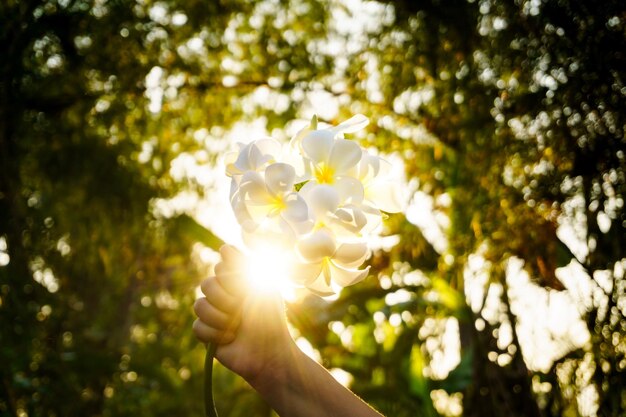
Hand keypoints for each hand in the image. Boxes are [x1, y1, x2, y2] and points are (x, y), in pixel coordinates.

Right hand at [193, 245, 295, 383]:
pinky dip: (214, 334)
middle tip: (242, 311)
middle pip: (206, 284)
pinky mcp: (206, 333)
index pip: (221, 267)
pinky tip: (228, 339)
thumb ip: (243, 266)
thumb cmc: (270, 319)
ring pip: (199, 305)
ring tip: (235, 328)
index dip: (232, 278)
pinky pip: (197, 326)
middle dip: (226, 299)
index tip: (249, 289)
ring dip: (220, 318)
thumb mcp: (262, 287)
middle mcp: (223, 294)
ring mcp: (213, 313)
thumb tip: (224, 247)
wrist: (269, 352)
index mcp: (236, 281)